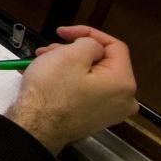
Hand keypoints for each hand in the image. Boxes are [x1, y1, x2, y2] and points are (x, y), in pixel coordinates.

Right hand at [7, 26, 137, 154]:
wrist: (36, 128)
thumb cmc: (52, 92)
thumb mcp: (69, 55)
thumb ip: (89, 43)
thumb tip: (92, 48)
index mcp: (123, 83)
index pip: (114, 46)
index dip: (88, 33)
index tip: (62, 32)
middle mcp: (124, 100)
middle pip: (101, 62)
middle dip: (72, 51)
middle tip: (47, 50)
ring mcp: (110, 112)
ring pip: (91, 76)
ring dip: (66, 65)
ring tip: (40, 63)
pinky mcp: (94, 119)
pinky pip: (85, 91)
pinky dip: (67, 81)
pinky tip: (45, 77)